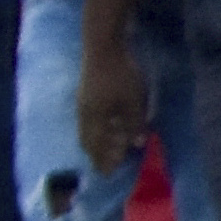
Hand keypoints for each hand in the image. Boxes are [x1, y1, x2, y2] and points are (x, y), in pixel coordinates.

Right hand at [75, 36, 147, 180]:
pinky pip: (87, 121)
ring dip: (94, 143)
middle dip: (96, 155)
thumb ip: (134, 123)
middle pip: (87, 141)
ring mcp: (83, 104)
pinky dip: (95, 131)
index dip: (104, 160)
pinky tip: (103, 127)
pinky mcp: (86, 95)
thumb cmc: (120, 74)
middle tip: (104, 166)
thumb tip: (137, 143)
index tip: (109, 174)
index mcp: (94, 119)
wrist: (103, 46)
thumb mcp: (133, 101)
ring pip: (86, 131)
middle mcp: (85, 115)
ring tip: (103, 150)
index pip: (98, 146)